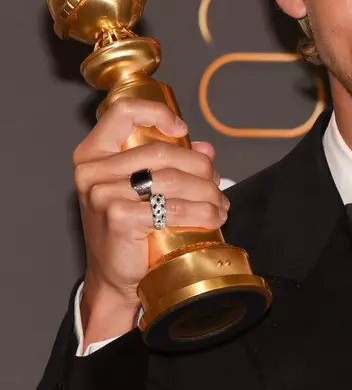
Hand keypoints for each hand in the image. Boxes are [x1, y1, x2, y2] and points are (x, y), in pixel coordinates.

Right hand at [73, 99, 227, 342]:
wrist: (113, 277)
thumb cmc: (128, 231)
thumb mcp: (141, 190)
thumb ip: (169, 164)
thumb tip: (206, 148)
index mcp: (93, 154)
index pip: (123, 113)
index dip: (158, 114)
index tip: (182, 131)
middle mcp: (92, 170)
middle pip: (162, 152)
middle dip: (200, 168)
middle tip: (217, 184)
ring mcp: (103, 194)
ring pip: (173, 179)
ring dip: (208, 192)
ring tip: (220, 205)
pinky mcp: (119, 217)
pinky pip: (173, 208)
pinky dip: (202, 213)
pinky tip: (214, 219)